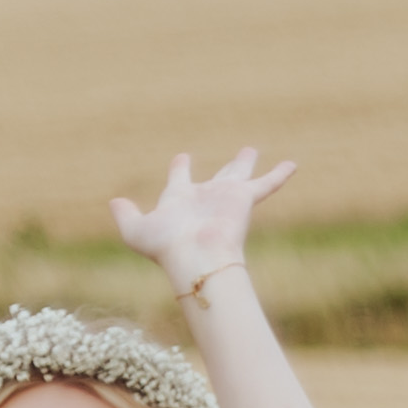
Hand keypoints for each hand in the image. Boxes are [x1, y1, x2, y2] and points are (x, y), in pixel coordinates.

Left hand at [110, 147, 292, 293]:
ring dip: (246, 164)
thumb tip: (115, 202)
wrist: (195, 257)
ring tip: (252, 150)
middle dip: (226, 167)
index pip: (181, 181)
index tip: (184, 157)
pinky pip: (265, 184)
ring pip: (239, 176)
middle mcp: (206, 199)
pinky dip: (279, 175)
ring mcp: (225, 199)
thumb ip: (126, 215)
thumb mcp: (136, 230)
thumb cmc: (166, 247)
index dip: (181, 169)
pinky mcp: (243, 200)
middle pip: (218, 178)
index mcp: (180, 201)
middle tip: (239, 155)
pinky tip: (292, 165)